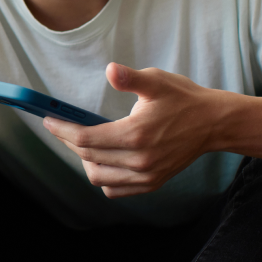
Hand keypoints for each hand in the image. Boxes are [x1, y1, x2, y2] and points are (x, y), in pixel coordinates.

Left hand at [43, 63, 223, 198]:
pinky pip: (115, 190)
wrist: (214, 124)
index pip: (86, 139)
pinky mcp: (152, 183)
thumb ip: (130, 78)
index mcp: (136, 134)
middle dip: (69, 141)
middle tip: (60, 126)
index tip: (48, 120)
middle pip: (88, 157)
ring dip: (84, 161)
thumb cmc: (183, 99)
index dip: (62, 130)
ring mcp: (146, 175)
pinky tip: (102, 160)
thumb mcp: (157, 81)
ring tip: (83, 143)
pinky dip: (103, 178)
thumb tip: (110, 71)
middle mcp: (140, 160)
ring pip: (98, 178)